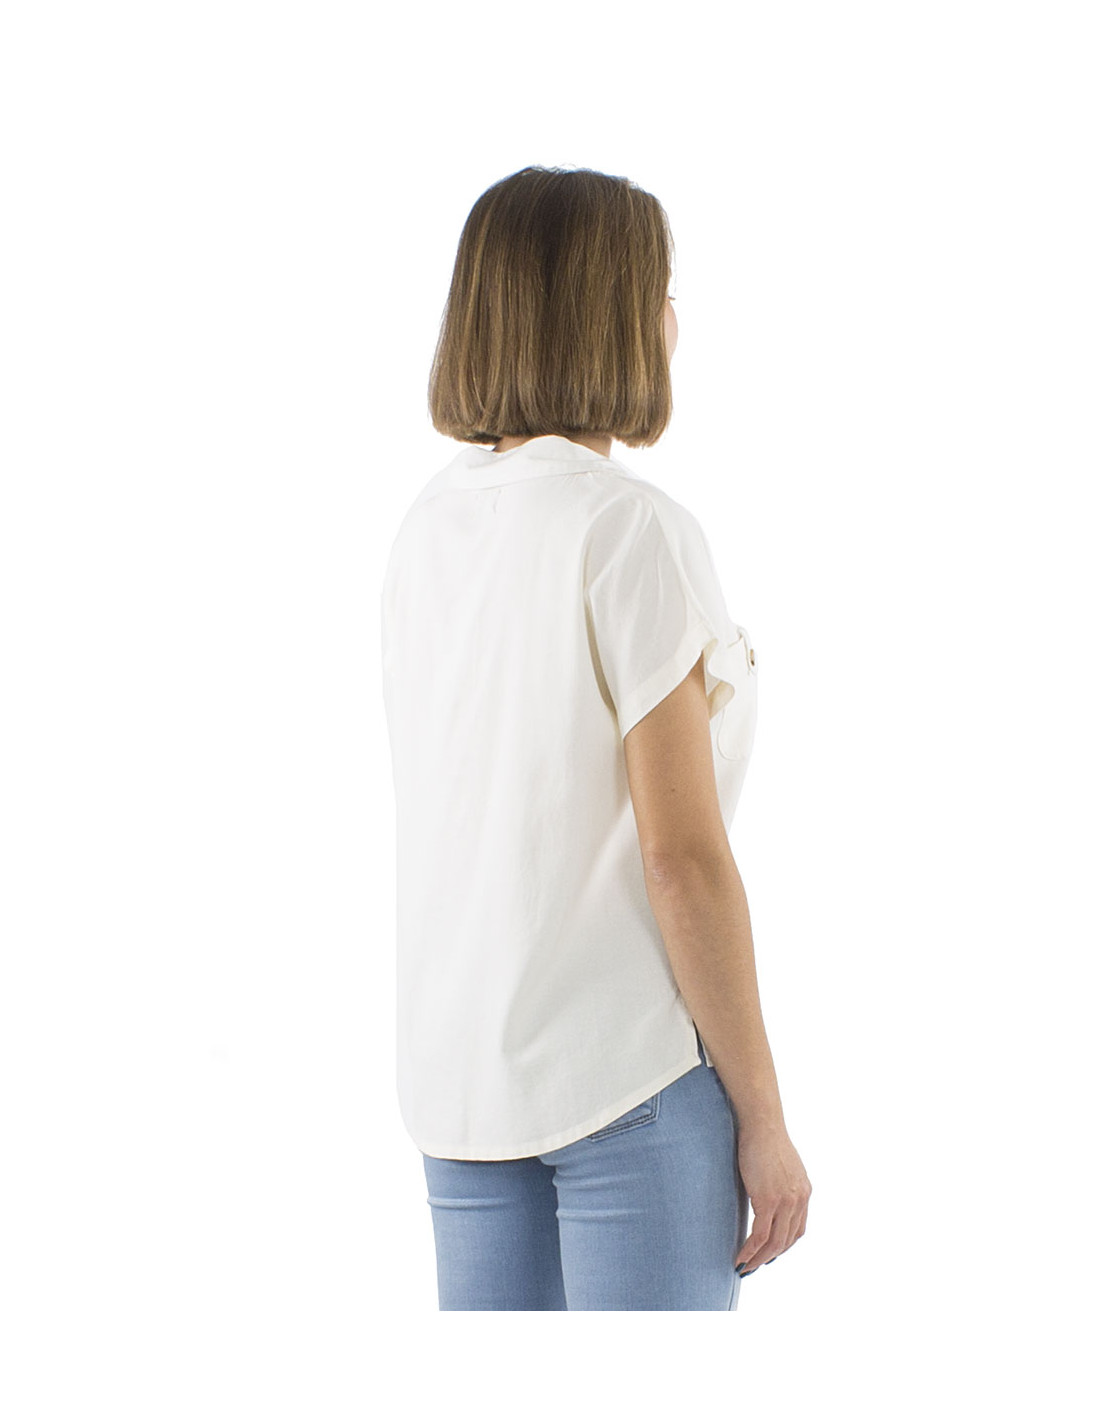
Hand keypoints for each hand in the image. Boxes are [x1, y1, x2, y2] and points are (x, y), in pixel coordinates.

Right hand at [733, 1120, 810, 1274]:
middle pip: (787, 1241)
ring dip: (758, 1260)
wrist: (762, 1125)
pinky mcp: (769, 1201)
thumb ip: (780, 1183)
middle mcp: (799, 1200)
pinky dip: (750, 1250)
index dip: (782, 1246)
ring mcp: (786, 1202)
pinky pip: (760, 1236)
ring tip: (744, 1267)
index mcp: (804, 1192)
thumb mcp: (781, 1166)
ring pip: (774, 1244)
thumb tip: (768, 1193)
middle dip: (769, 1258)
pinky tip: (740, 1257)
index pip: (797, 1230)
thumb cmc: (765, 1139)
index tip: (768, 1255)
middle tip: (752, 1267)